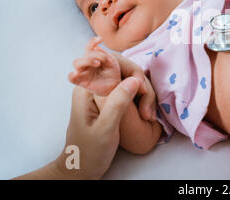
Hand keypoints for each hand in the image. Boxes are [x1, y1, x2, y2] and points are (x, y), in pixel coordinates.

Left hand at [14, 77, 139, 179]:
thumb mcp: (105, 129)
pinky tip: (145, 113)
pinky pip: (129, 88)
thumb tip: (135, 80)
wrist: (81, 168)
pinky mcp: (110, 98)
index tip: (141, 90)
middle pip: (123, 68)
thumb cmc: (89, 151)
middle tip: (147, 109)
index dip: (129, 70)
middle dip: (140, 83)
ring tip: (148, 115)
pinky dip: (141, 97)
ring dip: (143, 93)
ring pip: (129, 78)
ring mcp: (103, 91)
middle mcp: (93, 85)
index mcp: (86, 88)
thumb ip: (117, 103)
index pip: (110, 62)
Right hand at [68, 37, 120, 95]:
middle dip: (92, 54)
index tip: (100, 39)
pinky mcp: (81, 81)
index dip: (92, 41)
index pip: (89, 48)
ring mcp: (83, 72)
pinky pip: (71, 77)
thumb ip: (104, 55)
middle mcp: (86, 64)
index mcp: (92, 57)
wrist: (113, 86)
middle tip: (101, 60)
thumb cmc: (111, 73)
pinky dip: (72, 74)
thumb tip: (96, 47)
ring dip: (87, 60)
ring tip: (98, 63)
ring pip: (77, 62)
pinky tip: (78, 73)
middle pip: (84, 55)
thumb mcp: (111, 62)